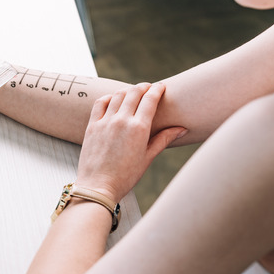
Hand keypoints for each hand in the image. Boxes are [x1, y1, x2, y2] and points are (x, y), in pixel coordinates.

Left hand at [75, 83, 186, 202]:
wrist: (98, 186)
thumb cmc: (125, 176)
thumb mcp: (147, 157)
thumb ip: (163, 139)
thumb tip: (182, 128)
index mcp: (139, 128)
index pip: (150, 99)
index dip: (157, 89)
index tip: (161, 86)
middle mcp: (121, 120)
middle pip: (134, 93)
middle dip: (143, 87)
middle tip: (148, 87)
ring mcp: (105, 121)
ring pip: (117, 95)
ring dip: (127, 91)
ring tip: (132, 92)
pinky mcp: (92, 125)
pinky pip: (100, 103)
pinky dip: (109, 97)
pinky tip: (113, 100)